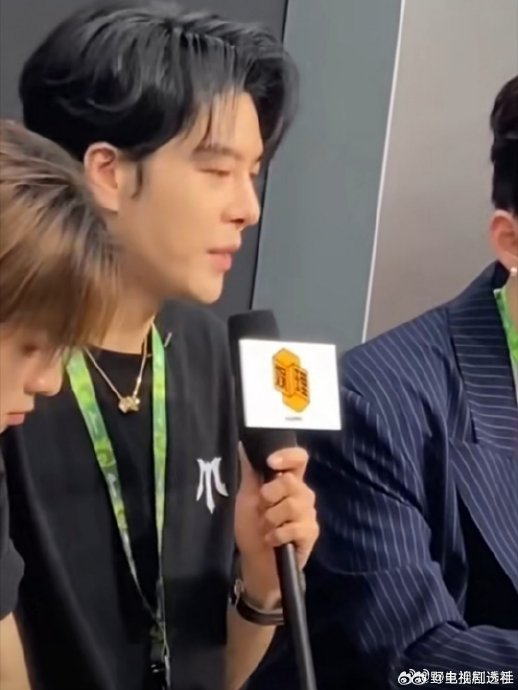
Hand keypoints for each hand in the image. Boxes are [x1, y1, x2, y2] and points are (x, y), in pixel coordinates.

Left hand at [234, 443, 318, 605]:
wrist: (257, 562)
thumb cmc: (252, 527)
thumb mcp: (247, 498)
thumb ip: (250, 473)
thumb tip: (244, 445)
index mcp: (288, 481)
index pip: (299, 458)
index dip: (288, 456)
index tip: (271, 462)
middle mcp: (302, 494)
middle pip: (292, 481)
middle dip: (269, 495)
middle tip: (262, 508)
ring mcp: (308, 514)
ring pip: (292, 505)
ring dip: (271, 518)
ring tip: (266, 527)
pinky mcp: (311, 533)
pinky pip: (294, 528)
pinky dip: (277, 535)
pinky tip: (272, 540)